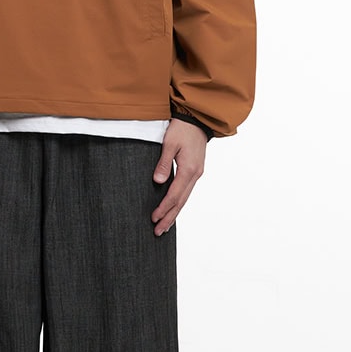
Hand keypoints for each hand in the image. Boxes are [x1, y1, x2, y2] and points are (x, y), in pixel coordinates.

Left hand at [151, 119, 206, 234]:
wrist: (197, 119)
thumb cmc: (182, 128)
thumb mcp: (169, 142)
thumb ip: (163, 163)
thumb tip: (157, 182)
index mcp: (189, 170)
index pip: (174, 195)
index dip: (163, 208)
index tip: (153, 218)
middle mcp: (195, 175)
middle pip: (181, 202)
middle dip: (169, 218)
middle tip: (158, 232)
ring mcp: (197, 174)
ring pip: (185, 199)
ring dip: (174, 213)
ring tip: (164, 227)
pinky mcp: (195, 171)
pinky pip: (186, 192)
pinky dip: (179, 203)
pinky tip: (173, 209)